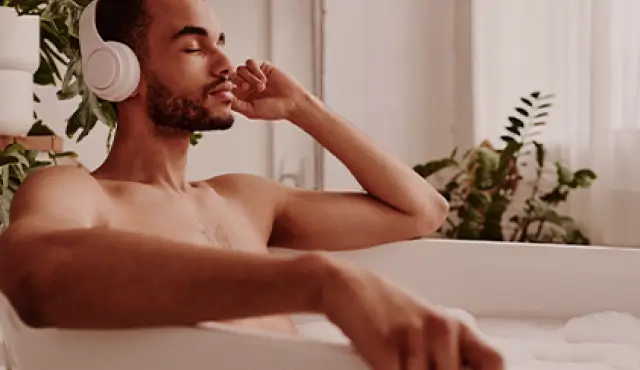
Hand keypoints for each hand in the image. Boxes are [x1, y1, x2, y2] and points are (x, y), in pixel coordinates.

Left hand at [230, 59, 308, 120]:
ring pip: (240, 68)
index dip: (225, 86)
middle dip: (237, 80)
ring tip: (262, 87)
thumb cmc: (274, 110)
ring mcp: (254, 75)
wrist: (293, 102)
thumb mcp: (251, 110)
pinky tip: (264, 79)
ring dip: (250, 77)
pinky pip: (251, 62)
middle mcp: (246, 84)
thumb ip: (235, 103)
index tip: (230, 89)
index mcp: (241, 96)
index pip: (226, 87)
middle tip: (247, 87)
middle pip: (231, 75)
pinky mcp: (262, 67)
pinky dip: (255, 70)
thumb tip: (221, 95)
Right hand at [320, 259, 504, 369]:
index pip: (493, 362)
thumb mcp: (425, 325)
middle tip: (413, 364)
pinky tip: (382, 363)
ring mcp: (415, 337)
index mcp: (455, 326)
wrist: (346, 285)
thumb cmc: (385, 308)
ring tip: (396, 360)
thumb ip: (447, 353)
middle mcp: (441, 329)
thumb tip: (460, 369)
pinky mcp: (386, 347)